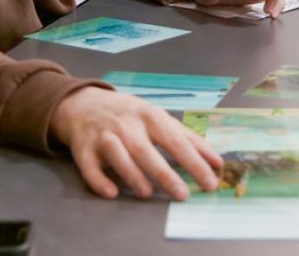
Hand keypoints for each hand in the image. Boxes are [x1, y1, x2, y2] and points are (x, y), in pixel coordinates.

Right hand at [50, 87, 221, 199]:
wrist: (82, 103)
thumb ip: (188, 139)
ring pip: (118, 156)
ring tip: (147, 193)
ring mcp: (104, 136)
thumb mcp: (158, 118)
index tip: (210, 182)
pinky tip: (111, 193)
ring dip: (132, 174)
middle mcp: (127, 125)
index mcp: (150, 116)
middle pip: (147, 150)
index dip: (194, 162)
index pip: (176, 141)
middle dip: (165, 173)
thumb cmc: (129, 115)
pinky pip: (90, 166)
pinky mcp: (83, 148)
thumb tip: (216, 162)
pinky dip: (99, 180)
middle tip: (183, 195)